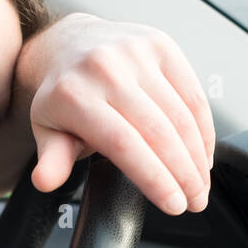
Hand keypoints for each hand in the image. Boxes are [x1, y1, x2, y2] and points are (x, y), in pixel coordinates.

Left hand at [20, 13, 214, 214]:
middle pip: (158, 131)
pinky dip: (203, 128)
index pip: (123, 144)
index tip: (173, 204)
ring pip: (180, 114)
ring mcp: (136, 52)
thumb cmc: (62, 95)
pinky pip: (192, 93)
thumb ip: (52, 159)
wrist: (69, 43)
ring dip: (197, 156)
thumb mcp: (47, 129)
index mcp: (73, 94)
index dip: (154, 178)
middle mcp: (106, 68)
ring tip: (201, 185)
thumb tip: (45, 182)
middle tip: (195, 202)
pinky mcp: (160, 45)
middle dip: (183, 174)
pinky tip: (203, 154)